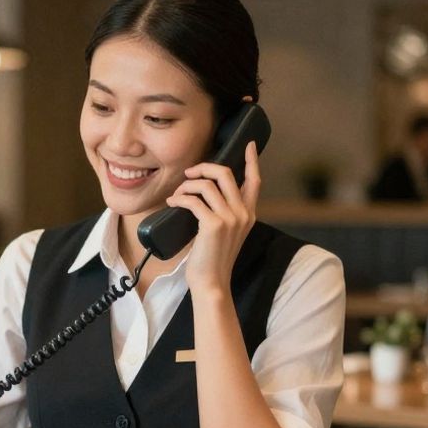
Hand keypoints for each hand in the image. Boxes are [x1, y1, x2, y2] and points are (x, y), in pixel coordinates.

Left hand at [167, 141, 260, 292]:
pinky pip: (193, 200)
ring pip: (207, 184)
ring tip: (177, 194)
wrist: (212, 283)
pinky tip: (172, 203)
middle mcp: (243, 213)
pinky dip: (179, 198)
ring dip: (186, 185)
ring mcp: (230, 218)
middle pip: (225, 173)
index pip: (255, 181)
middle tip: (189, 173)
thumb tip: (205, 191)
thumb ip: (224, 212)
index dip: (251, 160)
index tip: (247, 144)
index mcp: (249, 214)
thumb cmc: (213, 259)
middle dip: (203, 167)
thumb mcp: (226, 232)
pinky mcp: (214, 224)